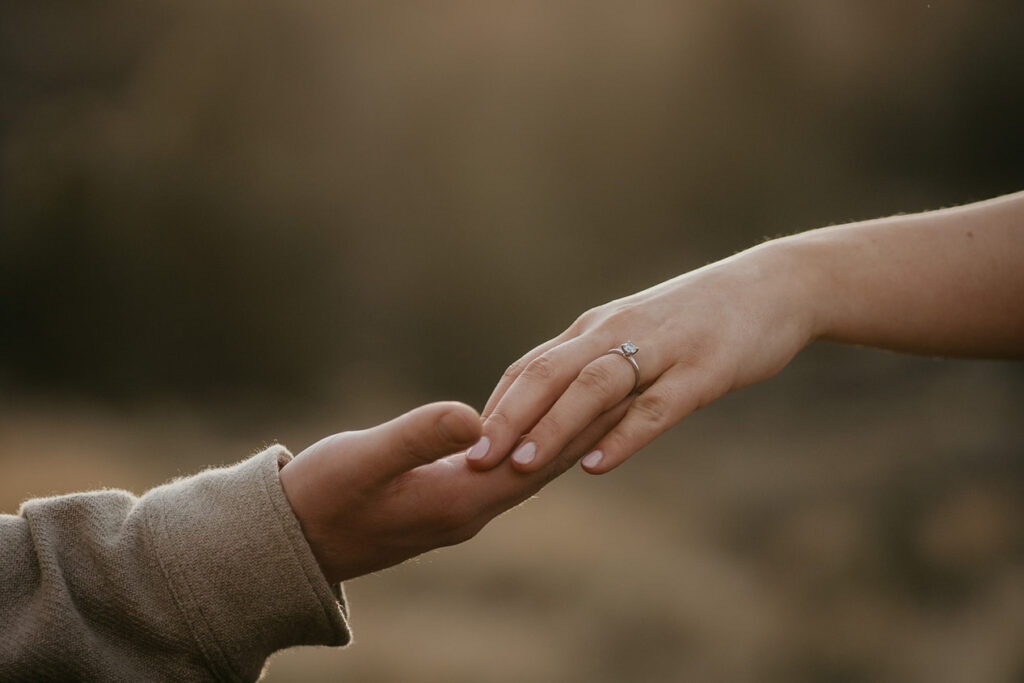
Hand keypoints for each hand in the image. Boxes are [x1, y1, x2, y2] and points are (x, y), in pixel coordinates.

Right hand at [279, 399, 628, 582]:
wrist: (291, 544)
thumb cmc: (319, 497)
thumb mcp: (362, 461)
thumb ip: (418, 437)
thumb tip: (473, 416)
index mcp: (459, 500)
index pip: (537, 460)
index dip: (580, 427)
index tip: (619, 395)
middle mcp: (469, 511)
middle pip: (544, 467)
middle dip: (588, 432)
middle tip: (631, 395)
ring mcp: (458, 511)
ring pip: (526, 472)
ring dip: (564, 442)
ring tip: (601, 411)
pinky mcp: (443, 504)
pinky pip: (502, 474)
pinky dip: (530, 449)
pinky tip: (538, 434)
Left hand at [465, 241, 817, 474]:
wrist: (774, 287)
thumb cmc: (697, 319)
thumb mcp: (637, 335)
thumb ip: (598, 367)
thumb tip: (555, 414)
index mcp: (597, 328)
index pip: (532, 365)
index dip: (497, 404)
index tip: (463, 443)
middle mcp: (617, 333)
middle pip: (549, 373)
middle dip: (508, 418)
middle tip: (473, 461)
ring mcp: (660, 350)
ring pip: (594, 387)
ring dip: (554, 427)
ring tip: (522, 466)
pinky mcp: (703, 370)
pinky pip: (656, 406)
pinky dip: (623, 435)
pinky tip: (598, 465)